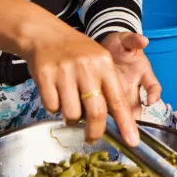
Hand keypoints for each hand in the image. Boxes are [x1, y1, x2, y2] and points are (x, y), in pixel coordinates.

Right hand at [20, 21, 139, 144]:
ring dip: (71, 118)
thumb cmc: (75, 51)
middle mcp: (86, 67)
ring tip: (68, 105)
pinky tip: (54, 94)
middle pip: (96, 112)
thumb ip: (108, 86)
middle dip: (95, 132)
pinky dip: (54, 107)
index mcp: (104, 64)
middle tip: (91, 138)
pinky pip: (52, 107)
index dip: (126, 124)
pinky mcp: (45, 75)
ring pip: (72, 114)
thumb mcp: (98, 60)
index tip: (132, 142)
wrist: (44, 34)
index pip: (118, 100)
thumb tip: (116, 118)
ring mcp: (65, 71)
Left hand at [100, 32, 161, 119]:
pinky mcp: (105, 96)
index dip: (153, 94)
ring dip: (116, 118)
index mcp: (142, 74)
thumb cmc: (120, 45)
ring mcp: (119, 93)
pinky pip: (104, 108)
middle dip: (132, 118)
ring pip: (120, 111)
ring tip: (108, 124)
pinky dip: (100, 114)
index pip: (153, 86)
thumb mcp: (126, 40)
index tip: (151, 100)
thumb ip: (133, 40)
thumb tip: (143, 40)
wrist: (106, 47)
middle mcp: (133, 87)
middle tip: (126, 125)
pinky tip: (92, 118)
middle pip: (136, 106)